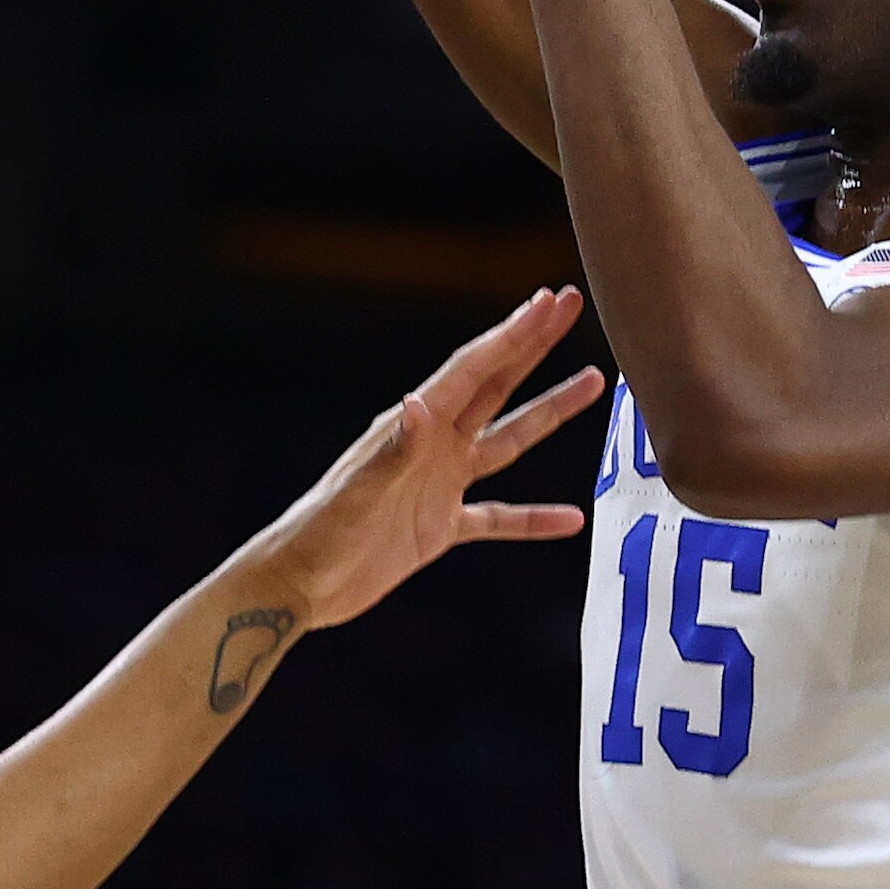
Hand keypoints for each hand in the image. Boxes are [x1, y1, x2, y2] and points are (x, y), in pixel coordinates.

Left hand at [242, 286, 601, 632]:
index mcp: (414, 427)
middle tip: (570, 306)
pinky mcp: (439, 527)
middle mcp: (433, 446)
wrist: (297, 585)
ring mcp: (438, 484)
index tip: (549, 304)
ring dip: (548, 414)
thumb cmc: (318, 534)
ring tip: (592, 382)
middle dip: (533, 346)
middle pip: (496, 386)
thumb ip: (394, 451)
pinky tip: (570, 518)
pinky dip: (534, 517)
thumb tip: (420, 403)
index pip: (474, 370)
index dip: (514, 335)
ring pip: (507, 441)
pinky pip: (498, 516)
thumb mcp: (358, 493)